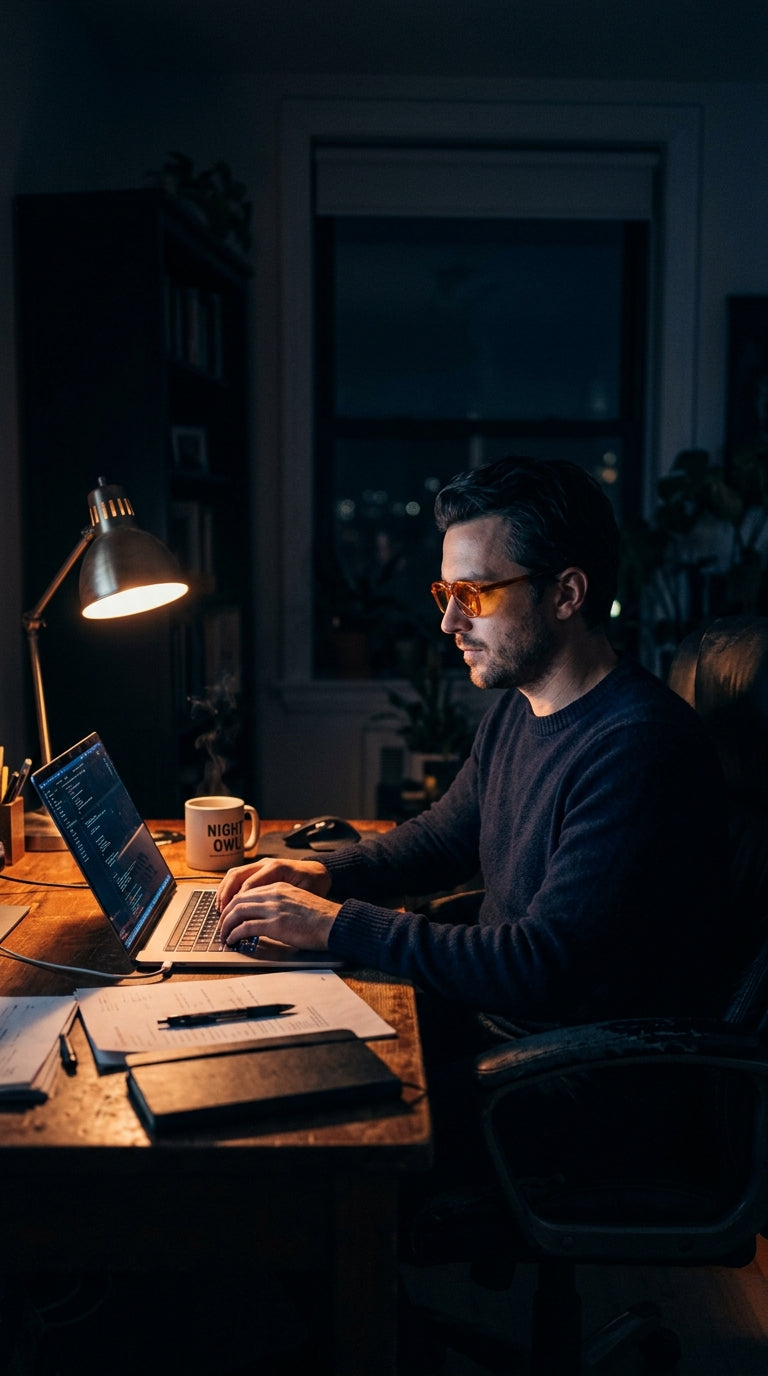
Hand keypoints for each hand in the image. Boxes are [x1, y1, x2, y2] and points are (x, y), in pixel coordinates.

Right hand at [216, 856, 331, 909]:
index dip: (239, 902)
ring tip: (220, 909)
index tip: (234, 918)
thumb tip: (270, 914)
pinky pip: (237, 876)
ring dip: (224, 891)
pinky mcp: (257, 870)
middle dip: (227, 896)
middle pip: (237, 876)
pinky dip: (228, 888)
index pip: (250, 885)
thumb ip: (287, 900)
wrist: (318, 873)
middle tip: (222, 914)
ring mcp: (260, 865)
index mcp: (276, 868)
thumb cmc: (314, 884)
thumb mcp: (305, 893)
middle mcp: (265, 864)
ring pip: (234, 874)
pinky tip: (226, 901)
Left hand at [218, 879, 340, 951]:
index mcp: (279, 887)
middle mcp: (274, 894)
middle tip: (222, 926)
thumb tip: (264, 917)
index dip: (234, 904)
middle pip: (239, 900)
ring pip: (238, 913)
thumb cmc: (320, 917)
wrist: (334, 923)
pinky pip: (246, 927)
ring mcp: (274, 909)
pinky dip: (235, 934)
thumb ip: (280, 905)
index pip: (248, 892)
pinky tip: (234, 940)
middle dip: (226, 914)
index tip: (229, 914)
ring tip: (224, 935)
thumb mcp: (297, 902)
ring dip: (227, 925)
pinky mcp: (275, 925)